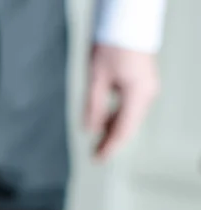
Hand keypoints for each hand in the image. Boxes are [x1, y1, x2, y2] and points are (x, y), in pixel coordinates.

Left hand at [85, 44, 159, 159]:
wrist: (127, 22)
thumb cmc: (112, 45)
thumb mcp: (96, 78)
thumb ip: (93, 107)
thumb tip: (90, 130)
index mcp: (137, 94)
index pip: (123, 130)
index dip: (110, 147)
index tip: (97, 159)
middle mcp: (147, 94)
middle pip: (128, 126)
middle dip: (111, 142)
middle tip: (94, 156)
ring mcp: (147, 89)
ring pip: (130, 118)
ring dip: (113, 130)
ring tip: (96, 143)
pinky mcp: (142, 84)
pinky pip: (130, 108)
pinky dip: (117, 118)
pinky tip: (104, 125)